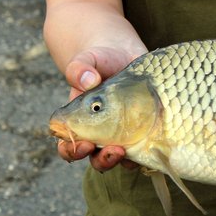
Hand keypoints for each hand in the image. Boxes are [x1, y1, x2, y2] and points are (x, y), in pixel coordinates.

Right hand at [56, 46, 139, 171]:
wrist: (124, 56)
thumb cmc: (99, 61)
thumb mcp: (87, 60)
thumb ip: (80, 69)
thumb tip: (87, 81)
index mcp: (78, 122)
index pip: (67, 146)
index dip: (71, 150)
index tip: (83, 144)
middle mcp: (97, 134)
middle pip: (93, 158)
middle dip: (102, 160)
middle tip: (113, 150)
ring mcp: (120, 135)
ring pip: (117, 159)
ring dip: (121, 160)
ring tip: (126, 151)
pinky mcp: (140, 132)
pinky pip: (140, 151)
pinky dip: (143, 153)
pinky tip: (148, 145)